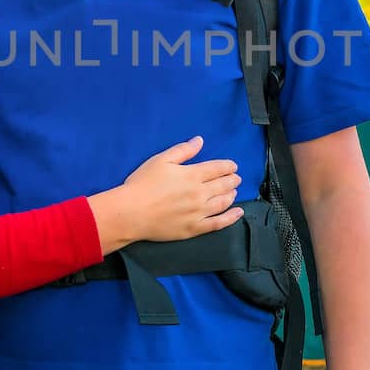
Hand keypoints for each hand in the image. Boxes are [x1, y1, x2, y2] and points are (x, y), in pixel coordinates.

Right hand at [88, 136, 242, 252]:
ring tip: (234, 191)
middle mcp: (199, 193)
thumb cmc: (142, 184)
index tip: (233, 166)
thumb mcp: (161, 160)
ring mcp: (198, 213)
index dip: (228, 166)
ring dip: (231, 195)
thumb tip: (200, 140)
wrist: (130, 213)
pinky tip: (239, 212)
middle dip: (232, 180)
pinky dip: (231, 218)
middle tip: (236, 178)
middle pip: (223, 185)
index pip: (217, 168)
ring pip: (223, 202)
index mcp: (192, 175)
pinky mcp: (194, 229)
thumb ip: (183, 150)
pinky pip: (218, 223)